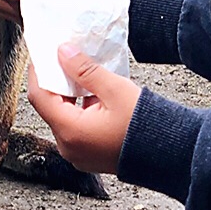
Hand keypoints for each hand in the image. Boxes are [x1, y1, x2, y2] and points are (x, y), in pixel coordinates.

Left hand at [23, 44, 139, 174]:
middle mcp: (69, 147)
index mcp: (71, 131)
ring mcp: (78, 154)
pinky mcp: (89, 156)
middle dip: (55, 82)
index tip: (43, 56)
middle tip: (62, 60)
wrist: (171, 154)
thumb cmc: (146, 125)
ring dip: (69, 96)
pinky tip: (93, 94)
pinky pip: (75, 129)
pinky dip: (79, 110)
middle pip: (50, 108)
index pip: (40, 97)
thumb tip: (64, 53)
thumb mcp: (115, 89)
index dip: (39, 73)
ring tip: (81, 74)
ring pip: (63, 118)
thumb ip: (85, 70)